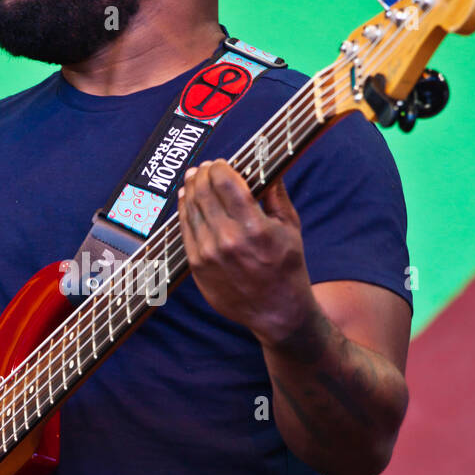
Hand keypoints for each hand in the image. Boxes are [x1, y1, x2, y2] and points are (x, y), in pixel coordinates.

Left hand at [177, 160, 316, 345]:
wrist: (276, 312)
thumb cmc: (287, 268)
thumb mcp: (290, 228)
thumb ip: (275, 194)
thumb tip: (267, 166)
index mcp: (254, 228)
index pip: (226, 182)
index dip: (219, 167)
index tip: (220, 163)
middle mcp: (228, 240)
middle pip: (204, 192)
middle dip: (202, 175)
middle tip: (204, 168)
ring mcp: (208, 254)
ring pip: (190, 209)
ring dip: (190, 189)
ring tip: (193, 180)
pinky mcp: (197, 266)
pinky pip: (185, 230)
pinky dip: (184, 211)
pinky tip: (187, 201)